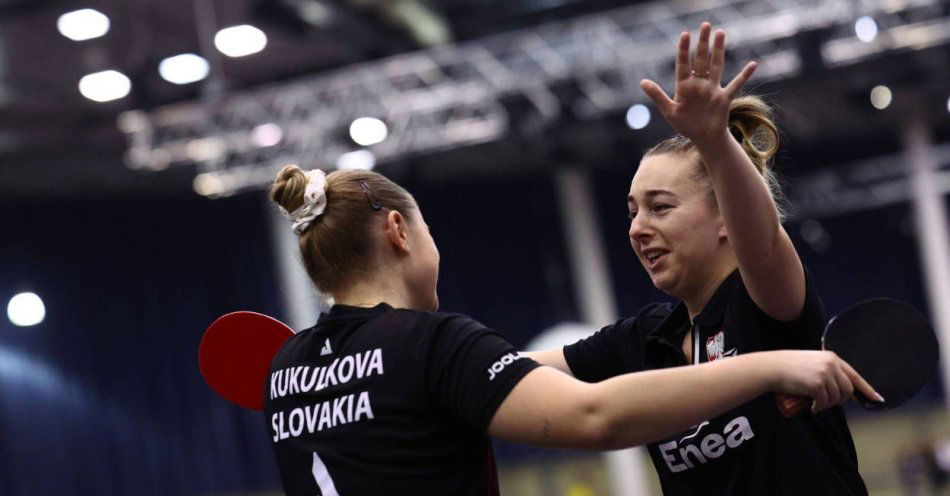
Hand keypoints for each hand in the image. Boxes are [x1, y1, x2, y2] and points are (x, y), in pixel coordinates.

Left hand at [639, 22, 755, 146]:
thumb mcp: (669, 111)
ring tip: (720, 33)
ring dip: (718, 50)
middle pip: (701, 59)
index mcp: (684, 86)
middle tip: (705, 24)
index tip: (685, 34)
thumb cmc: (685, 125)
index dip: (683, 49)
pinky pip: (736, 84)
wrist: (704, 139)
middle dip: (703, 42)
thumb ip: (657, 95)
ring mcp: (713, 89)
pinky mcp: (724, 98)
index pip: (683, 63)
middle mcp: (699, 84)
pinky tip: (753, 64)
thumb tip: (642, 81)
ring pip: (716, 65)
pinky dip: (744, 75)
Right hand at [764, 350, 881, 412]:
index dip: (867, 389)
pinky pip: (825, 402)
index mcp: (832, 357)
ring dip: (827, 405)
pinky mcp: (817, 384)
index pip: (855, 376)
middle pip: (848, 390)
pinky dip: (819, 407)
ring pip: (837, 398)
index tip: (877, 399)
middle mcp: (832, 364)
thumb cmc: (788, 368)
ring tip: (815, 403)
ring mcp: (825, 374)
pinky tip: (812, 406)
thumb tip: (841, 392)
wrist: (772, 368)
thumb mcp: (812, 364)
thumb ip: (828, 372)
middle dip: (839, 400)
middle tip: (825, 403)